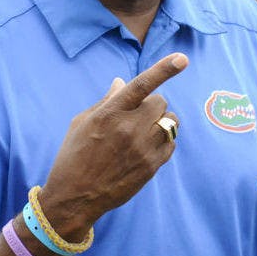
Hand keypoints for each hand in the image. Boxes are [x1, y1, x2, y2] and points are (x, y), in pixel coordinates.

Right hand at [41, 53, 188, 229]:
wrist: (75, 197)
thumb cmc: (74, 155)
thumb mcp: (82, 122)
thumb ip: (107, 101)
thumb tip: (122, 81)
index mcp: (110, 113)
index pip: (141, 85)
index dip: (163, 69)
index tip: (182, 58)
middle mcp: (129, 129)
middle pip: (160, 102)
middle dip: (151, 104)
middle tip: (136, 116)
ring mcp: (143, 148)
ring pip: (171, 121)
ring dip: (161, 121)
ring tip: (144, 130)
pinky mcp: (152, 166)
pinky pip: (171, 143)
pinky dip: (163, 141)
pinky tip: (145, 148)